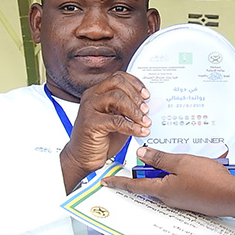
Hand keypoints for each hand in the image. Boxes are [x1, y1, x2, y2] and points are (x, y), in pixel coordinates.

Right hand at [60, 73, 151, 192]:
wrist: (84, 158)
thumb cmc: (102, 138)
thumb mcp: (119, 119)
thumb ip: (129, 110)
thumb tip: (150, 105)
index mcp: (98, 91)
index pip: (119, 77)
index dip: (135, 83)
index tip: (147, 94)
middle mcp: (92, 96)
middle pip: (118, 83)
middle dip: (136, 96)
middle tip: (147, 109)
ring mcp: (89, 108)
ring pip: (117, 97)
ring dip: (135, 110)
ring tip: (145, 122)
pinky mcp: (90, 123)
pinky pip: (115, 120)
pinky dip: (131, 126)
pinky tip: (140, 131)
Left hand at [101, 147, 234, 217]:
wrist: (233, 196)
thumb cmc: (210, 181)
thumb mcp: (182, 163)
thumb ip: (160, 158)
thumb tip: (142, 154)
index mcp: (162, 190)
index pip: (134, 185)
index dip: (119, 182)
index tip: (105, 181)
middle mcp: (169, 198)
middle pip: (152, 182)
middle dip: (151, 169)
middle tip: (152, 156)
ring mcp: (181, 200)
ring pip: (167, 182)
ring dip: (169, 170)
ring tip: (181, 159)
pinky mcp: (192, 199)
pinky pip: (180, 185)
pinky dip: (182, 174)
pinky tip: (193, 166)